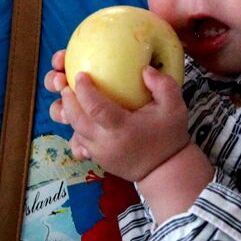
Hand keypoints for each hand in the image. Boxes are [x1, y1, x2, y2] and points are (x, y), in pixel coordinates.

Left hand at [46, 49, 193, 182]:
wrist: (165, 171)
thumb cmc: (169, 137)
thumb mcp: (174, 108)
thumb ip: (163, 85)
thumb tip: (144, 70)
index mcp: (121, 128)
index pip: (95, 108)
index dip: (84, 90)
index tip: (81, 74)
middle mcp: (105, 142)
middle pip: (75, 119)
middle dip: (67, 99)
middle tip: (65, 83)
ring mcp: (98, 153)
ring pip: (74, 131)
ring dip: (67, 113)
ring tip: (68, 97)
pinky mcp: (97, 159)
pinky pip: (78, 143)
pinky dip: (75, 130)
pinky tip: (79, 118)